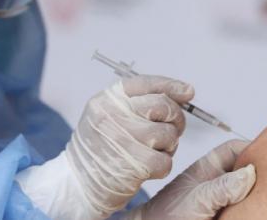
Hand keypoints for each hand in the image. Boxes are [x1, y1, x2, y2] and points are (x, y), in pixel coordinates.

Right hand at [15, 75, 193, 219]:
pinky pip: (166, 160)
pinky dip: (163, 165)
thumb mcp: (108, 114)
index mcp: (107, 100)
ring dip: (169, 145)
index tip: (188, 91)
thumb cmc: (101, 147)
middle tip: (171, 128)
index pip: (146, 84)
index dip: (171, 85)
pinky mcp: (133, 166)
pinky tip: (149, 166)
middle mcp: (113, 116)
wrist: (78, 182)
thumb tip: (185, 92)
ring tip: (154, 149)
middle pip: (162, 106)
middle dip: (175, 118)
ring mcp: (122, 140)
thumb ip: (138, 102)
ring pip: (168, 134)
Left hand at [124, 140, 255, 219]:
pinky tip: (260, 210)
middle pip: (247, 169)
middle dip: (261, 173)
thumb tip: (248, 173)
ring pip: (249, 189)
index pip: (236, 149)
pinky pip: (246, 207)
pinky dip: (254, 208)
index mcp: (209, 167)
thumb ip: (220, 187)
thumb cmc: (166, 216)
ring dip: (259, 193)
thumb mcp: (196, 199)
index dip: (253, 149)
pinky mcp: (227, 213)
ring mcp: (223, 197)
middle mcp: (219, 180)